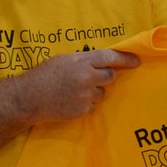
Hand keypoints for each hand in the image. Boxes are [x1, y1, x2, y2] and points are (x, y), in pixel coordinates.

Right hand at [24, 48, 139, 121]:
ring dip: (94, 91)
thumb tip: (102, 61)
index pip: (110, 57)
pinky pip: (93, 106)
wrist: (30, 97)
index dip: (126, 59)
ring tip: (74, 91)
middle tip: (93, 78)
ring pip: (102, 92)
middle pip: (111, 76)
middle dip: (106, 77)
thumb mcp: (64, 59)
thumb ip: (84, 60)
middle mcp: (87, 77)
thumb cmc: (45, 75)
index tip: (137, 61)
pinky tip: (71, 101)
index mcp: (82, 61)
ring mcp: (86, 94)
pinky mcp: (83, 109)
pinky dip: (86, 104)